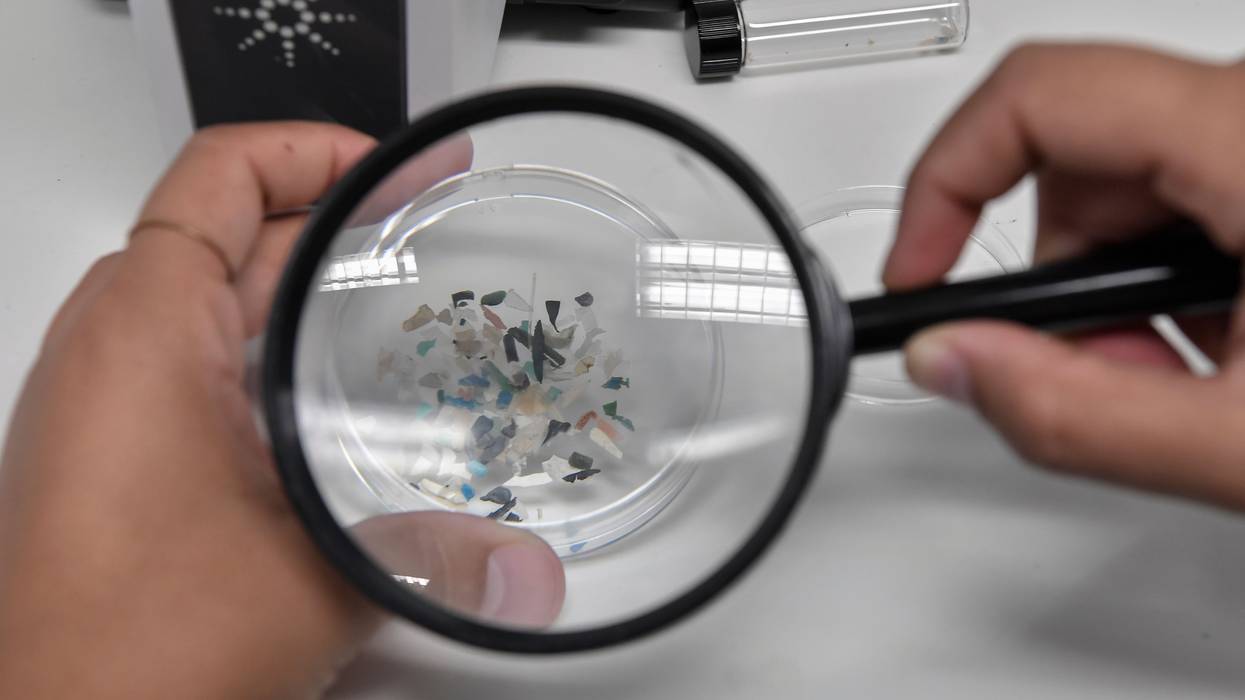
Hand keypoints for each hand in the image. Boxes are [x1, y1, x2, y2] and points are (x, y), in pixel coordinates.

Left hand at [0, 123, 562, 697]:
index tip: (401, 168)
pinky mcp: (117, 458)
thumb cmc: (112, 656)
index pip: (222, 177)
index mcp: (143, 335)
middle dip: (333, 220)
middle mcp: (112, 355)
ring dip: (297, 285)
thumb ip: (431, 559)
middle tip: (425, 222)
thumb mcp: (304, 586)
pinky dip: (267, 351)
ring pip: (212, 302)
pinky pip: (198, 365)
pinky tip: (333, 398)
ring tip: (391, 293)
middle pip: (228, 232)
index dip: (316, 148)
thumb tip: (527, 571)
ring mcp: (107, 407)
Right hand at [885, 44, 1244, 509]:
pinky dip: (1167, 279)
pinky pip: (1187, 192)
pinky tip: (1219, 352)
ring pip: (1129, 182)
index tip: (920, 267)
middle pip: (1077, 154)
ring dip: (1114, 292)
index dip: (946, 180)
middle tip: (1086, 369)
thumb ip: (1076, 414)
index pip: (1039, 95)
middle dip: (1053, 278)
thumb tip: (951, 364)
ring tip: (1178, 380)